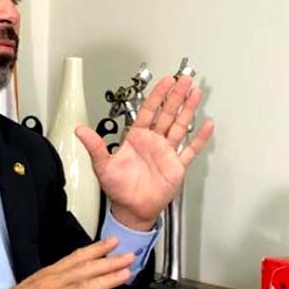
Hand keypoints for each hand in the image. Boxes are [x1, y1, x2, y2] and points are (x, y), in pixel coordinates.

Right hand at [0, 238, 134, 288]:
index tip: (113, 242)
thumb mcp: (35, 286)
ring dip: (107, 280)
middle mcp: (53, 282)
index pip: (76, 257)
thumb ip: (55, 281)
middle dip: (109, 262)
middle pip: (85, 269)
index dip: (96, 249)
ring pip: (85, 286)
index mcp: (49, 274)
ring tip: (125, 274)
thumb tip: (73, 279)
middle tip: (129, 256)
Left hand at [76, 74, 214, 230]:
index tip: (165, 81)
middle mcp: (153, 142)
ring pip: (179, 126)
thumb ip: (95, 146)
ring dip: (188, 109)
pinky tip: (207, 125)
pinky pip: (190, 149)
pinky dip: (199, 138)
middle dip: (176, 95)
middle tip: (184, 79)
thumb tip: (80, 130)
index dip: (157, 95)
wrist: (131, 209)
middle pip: (167, 113)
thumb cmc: (118, 189)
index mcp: (136, 138)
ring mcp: (166, 152)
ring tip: (196, 93)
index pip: (149, 110)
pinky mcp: (176, 166)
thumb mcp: (102, 166)